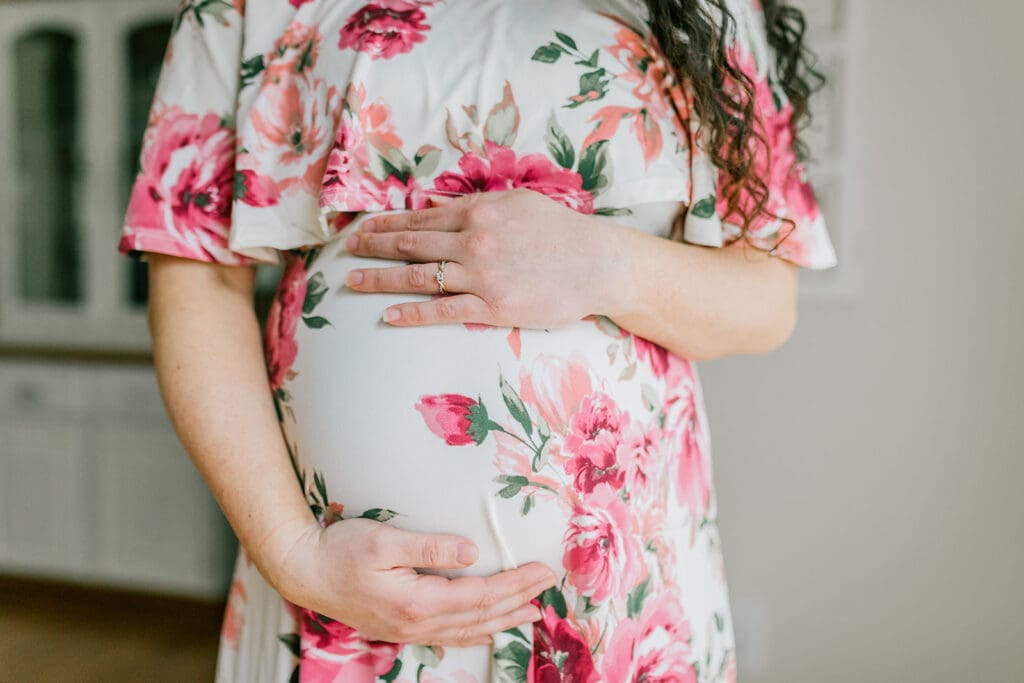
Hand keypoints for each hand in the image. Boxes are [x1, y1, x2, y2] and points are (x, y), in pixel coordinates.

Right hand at [272, 517, 557, 646]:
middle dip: (518, 601)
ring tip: (529, 613)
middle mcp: (416, 623)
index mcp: (417, 601)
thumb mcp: (385, 539)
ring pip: (466, 630)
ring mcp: (407, 630)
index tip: (542, 571)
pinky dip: (473, 633)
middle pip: (480, 616)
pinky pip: (447, 635)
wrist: (302, 571)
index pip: (481, 595)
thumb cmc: (341, 550)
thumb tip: (472, 551)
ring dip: (501, 621)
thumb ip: (431, 547)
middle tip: (547, 587)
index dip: (515, 584)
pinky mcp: (398, 628)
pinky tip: (485, 633)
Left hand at [342, 189, 628, 328]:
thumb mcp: (516, 203)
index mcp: (478, 211)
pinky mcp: (493, 306)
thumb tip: (432, 203)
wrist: (598, 263)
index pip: (420, 218)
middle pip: (411, 244)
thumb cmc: (560, 231)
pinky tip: (389, 315)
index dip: (387, 224)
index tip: (363, 229)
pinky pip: (443, 310)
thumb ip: (471, 203)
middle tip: (347, 252)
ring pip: (419, 276)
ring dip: (380, 279)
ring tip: (353, 282)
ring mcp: (481, 275)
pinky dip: (412, 312)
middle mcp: (473, 240)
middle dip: (374, 247)